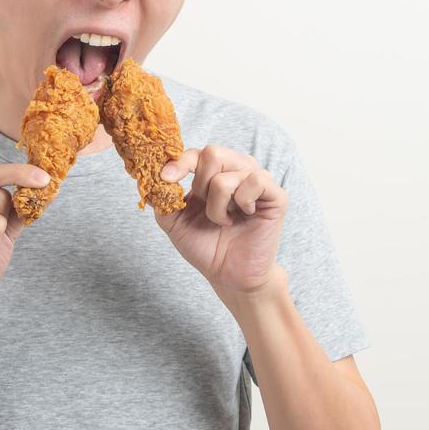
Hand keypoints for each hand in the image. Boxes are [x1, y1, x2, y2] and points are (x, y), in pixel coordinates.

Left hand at [154, 144, 287, 298]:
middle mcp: (237, 170)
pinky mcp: (276, 195)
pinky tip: (244, 215)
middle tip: (205, 210)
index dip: (179, 163)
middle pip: (213, 154)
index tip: (166, 178)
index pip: (196, 153)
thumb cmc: (206, 247)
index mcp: (214, 173)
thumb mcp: (174, 222)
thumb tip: (153, 178)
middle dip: (201, 186)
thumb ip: (163, 198)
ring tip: (223, 222)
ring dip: (217, 206)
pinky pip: (254, 182)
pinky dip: (242, 202)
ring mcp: (257, 180)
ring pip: (227, 176)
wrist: (229, 276)